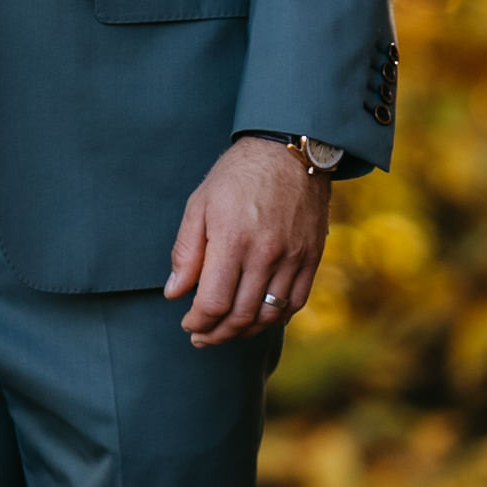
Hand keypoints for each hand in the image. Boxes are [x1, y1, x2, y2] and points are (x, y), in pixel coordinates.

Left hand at [166, 133, 331, 347]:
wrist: (288, 151)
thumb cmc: (237, 175)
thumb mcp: (200, 204)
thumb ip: (186, 251)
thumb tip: (175, 293)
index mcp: (232, 239)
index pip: (213, 302)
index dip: (198, 321)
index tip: (188, 323)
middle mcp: (265, 253)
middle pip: (240, 315)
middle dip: (216, 333)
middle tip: (202, 336)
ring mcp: (293, 257)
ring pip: (269, 315)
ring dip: (244, 331)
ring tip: (227, 331)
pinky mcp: (312, 257)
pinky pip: (295, 302)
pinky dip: (275, 318)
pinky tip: (258, 318)